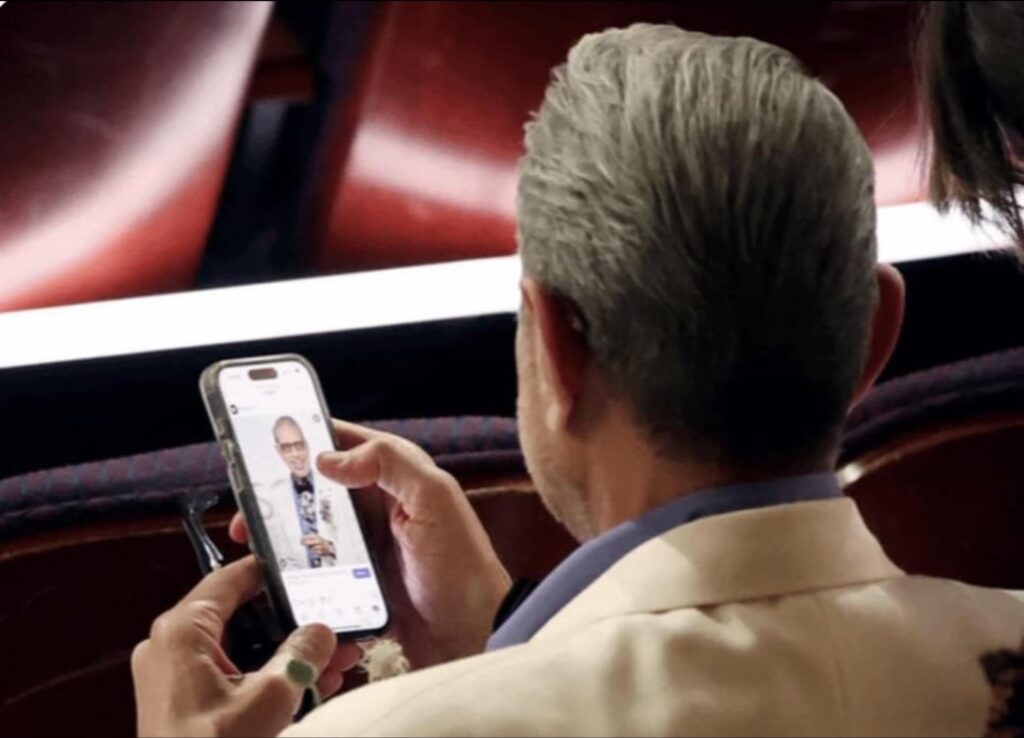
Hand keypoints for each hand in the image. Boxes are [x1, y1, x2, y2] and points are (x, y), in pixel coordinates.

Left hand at [131, 556, 360, 736]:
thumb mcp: (269, 700)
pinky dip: (270, 678)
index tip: (313, 566)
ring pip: (244, 648)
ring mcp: (176, 677)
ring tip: (340, 656)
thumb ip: (301, 656)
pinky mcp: (185, 704)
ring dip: (290, 654)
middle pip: (244, 615)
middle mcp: (174, 645)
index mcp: (183, 631)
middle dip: (295, 621)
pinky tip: (318, 685)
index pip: (233, 578)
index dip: (275, 569)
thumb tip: (322, 631)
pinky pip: (234, 676)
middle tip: (338, 621)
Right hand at [231, 419, 511, 667]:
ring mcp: (365, 548)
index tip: (267, 442)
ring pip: (310, 531)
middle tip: (248, 506)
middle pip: (318, 489)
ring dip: (281, 535)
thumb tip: (329, 457)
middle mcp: (379, 508)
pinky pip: (314, 573)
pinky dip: (292, 573)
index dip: (308, 438)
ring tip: (251, 542)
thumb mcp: (434, 500)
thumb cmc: (462, 566)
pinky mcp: (355, 586)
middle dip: (281, 493)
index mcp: (398, 477)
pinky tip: (271, 578)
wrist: (474, 636)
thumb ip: (391, 464)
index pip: (346, 443)